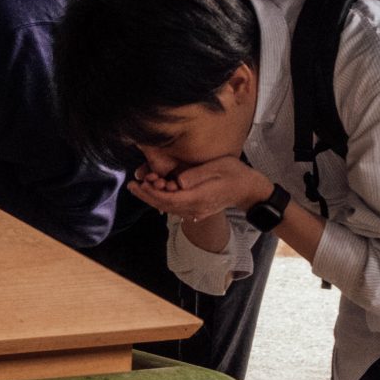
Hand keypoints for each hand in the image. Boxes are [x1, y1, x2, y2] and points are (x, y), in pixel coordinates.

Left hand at [126, 156, 269, 223]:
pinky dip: (162, 201)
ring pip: (168, 208)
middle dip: (146, 195)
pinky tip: (155, 193)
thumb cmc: (234, 173)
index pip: (168, 198)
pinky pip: (175, 208)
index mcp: (198, 198)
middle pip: (164, 205)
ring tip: (139, 187)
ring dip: (152, 198)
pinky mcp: (196, 210)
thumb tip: (177, 181)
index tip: (138, 183)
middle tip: (131, 185)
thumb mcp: (218, 167)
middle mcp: (194, 208)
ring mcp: (195, 211)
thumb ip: (196, 174)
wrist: (248, 190)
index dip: (151, 192)